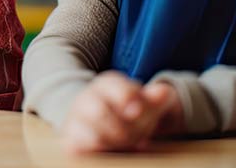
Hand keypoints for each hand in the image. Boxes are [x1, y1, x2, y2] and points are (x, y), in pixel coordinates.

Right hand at [62, 71, 176, 152]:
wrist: (98, 123)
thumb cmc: (125, 112)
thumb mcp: (144, 104)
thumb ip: (155, 99)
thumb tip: (164, 91)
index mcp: (107, 85)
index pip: (114, 87)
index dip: (127, 98)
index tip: (136, 111)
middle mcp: (86, 98)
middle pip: (99, 112)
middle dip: (122, 129)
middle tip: (134, 137)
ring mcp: (76, 119)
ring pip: (89, 133)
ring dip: (110, 143)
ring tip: (122, 145)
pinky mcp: (70, 139)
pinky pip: (77, 147)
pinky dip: (95, 151)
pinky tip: (109, 151)